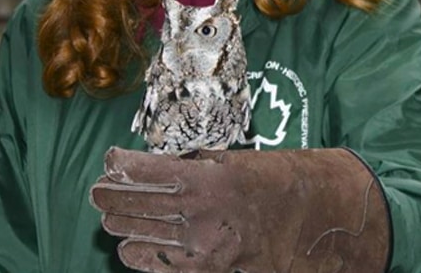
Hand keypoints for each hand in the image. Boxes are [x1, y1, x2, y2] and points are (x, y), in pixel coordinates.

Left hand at [90, 147, 389, 272]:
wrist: (322, 221)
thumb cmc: (283, 180)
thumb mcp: (238, 161)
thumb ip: (197, 164)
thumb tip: (160, 164)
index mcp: (209, 179)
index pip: (149, 171)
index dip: (123, 165)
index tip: (110, 159)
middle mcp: (202, 217)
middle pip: (140, 206)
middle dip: (113, 196)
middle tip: (97, 189)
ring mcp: (205, 250)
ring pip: (146, 238)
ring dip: (123, 224)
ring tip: (108, 214)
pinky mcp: (213, 272)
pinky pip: (166, 268)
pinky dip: (142, 257)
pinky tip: (128, 249)